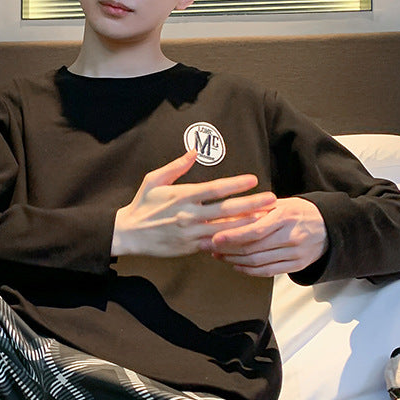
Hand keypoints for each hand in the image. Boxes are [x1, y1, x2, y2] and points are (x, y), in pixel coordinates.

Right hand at [111, 150, 276, 257]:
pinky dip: (232, 241)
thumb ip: (176, 166)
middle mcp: (189, 215)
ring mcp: (191, 233)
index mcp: (182, 196)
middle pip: (226, 210)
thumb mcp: (154, 180)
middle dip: (252, 204)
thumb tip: (195, 151)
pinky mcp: (190, 247)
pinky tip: (247, 238)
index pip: (215, 189)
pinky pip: (216, 244)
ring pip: (225, 229)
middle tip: (271, 200)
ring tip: (267, 219)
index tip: (253, 179)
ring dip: (248, 224)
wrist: (128, 234)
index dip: (236, 184)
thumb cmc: (142, 204)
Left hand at [210, 197, 328, 275]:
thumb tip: (226, 215)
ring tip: (219, 255)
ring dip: (234, 260)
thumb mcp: (280, 204)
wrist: (329, 226)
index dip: (233, 236)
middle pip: (253, 248)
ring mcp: (295, 253)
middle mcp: (291, 236)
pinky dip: (249, 270)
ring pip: (258, 262)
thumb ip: (255, 210)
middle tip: (210, 247)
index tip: (215, 237)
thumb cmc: (301, 212)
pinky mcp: (297, 265)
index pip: (255, 230)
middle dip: (227, 249)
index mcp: (286, 217)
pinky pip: (268, 271)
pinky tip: (237, 265)